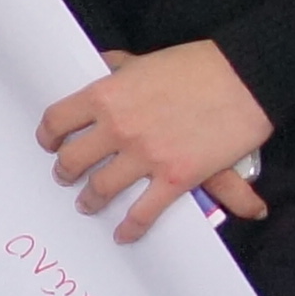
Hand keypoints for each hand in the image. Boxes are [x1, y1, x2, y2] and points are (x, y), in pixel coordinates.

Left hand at [42, 39, 271, 240]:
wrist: (245, 79)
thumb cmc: (197, 66)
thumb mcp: (144, 61)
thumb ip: (118, 69)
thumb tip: (103, 67)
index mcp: (105, 95)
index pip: (58, 120)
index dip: (49, 136)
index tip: (50, 143)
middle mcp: (118, 128)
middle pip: (72, 159)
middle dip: (64, 172)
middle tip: (65, 177)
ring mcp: (145, 156)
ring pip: (100, 188)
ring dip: (90, 200)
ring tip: (87, 203)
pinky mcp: (176, 178)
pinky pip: (143, 212)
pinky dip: (130, 227)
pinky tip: (123, 234)